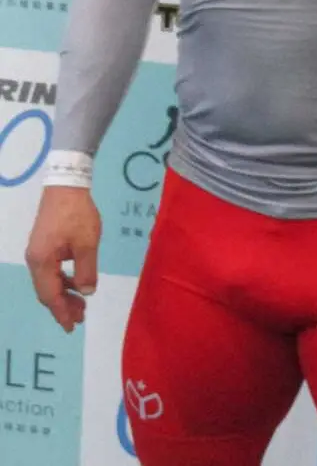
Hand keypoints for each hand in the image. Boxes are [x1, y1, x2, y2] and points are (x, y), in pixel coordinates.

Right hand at [25, 187, 101, 332]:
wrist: (66, 184)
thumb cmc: (77, 214)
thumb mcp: (87, 244)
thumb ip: (86, 271)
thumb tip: (86, 293)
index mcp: (42, 261)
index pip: (50, 295)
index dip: (62, 313)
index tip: (73, 327)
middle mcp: (35, 259)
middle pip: (46, 291)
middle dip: (63, 306)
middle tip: (82, 317)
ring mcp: (37, 251)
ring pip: (48, 281)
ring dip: (64, 293)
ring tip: (82, 303)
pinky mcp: (43, 244)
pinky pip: (50, 270)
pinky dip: (62, 279)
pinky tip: (75, 281)